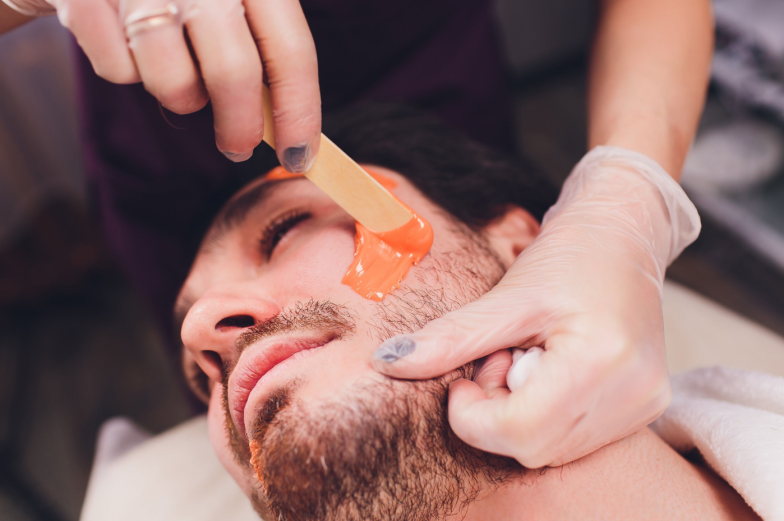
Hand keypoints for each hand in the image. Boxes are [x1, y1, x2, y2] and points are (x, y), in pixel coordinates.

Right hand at [2, 0, 320, 168]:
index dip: (300, 113)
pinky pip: (119, 71)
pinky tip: (127, 42)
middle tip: (238, 147)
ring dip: (179, 95)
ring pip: (173, 82)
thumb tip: (287, 125)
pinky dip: (126, 70)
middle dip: (240, 126)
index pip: (290, 51)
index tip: (299, 157)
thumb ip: (258, 43)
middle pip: (234, 73)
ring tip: (174, 68)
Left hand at [372, 146, 699, 467]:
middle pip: (532, 446)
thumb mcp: (507, 294)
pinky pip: (573, 437)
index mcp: (601, 362)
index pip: (517, 431)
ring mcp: (641, 405)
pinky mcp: (642, 406)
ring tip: (526, 357)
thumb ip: (451, 337)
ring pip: (550, 448)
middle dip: (496, 411)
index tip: (468, 372)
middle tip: (499, 357)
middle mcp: (631, 395)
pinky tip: (547, 370)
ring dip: (520, 413)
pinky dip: (545, 413)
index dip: (473, 413)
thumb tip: (388, 361)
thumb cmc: (571, 254)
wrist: (624, 234)